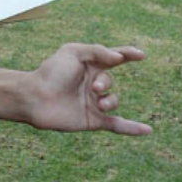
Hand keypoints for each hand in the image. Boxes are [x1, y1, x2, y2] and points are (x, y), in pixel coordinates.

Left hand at [27, 44, 151, 135]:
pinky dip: (132, 128)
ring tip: (99, 103)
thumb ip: (97, 51)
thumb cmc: (50, 73)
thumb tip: (118, 58)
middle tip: (94, 86)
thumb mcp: (72, 52)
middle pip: (110, 81)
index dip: (128, 55)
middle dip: (106, 82)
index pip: (113, 58)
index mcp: (88, 67)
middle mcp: (91, 84)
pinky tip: (148, 130)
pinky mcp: (92, 120)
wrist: (34, 98)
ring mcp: (92, 103)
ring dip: (110, 101)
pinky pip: (117, 125)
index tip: (140, 55)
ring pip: (113, 101)